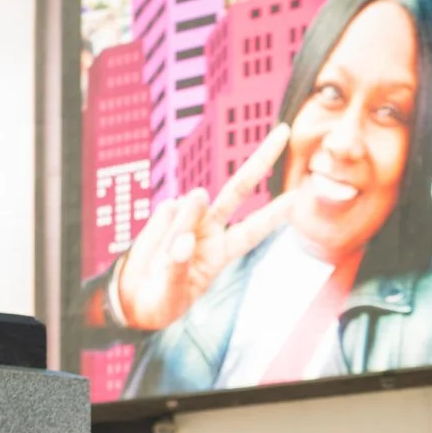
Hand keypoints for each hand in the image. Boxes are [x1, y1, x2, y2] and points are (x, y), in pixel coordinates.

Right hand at [112, 125, 294, 332]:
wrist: (134, 298)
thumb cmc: (162, 300)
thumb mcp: (172, 290)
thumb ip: (178, 258)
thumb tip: (184, 208)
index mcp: (221, 254)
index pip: (252, 232)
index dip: (273, 216)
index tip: (297, 198)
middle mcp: (210, 230)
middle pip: (239, 190)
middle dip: (260, 161)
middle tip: (283, 132)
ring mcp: (188, 218)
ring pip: (195, 202)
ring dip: (186, 220)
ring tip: (169, 253)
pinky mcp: (167, 212)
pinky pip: (168, 210)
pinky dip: (161, 229)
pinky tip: (156, 248)